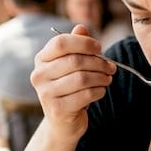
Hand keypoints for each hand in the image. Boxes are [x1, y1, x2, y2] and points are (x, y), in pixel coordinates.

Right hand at [29, 25, 115, 140]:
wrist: (62, 123)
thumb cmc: (69, 89)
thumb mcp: (71, 66)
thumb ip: (76, 46)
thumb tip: (81, 27)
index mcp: (41, 59)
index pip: (61, 43)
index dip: (83, 43)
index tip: (99, 47)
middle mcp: (39, 75)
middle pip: (75, 61)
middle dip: (98, 63)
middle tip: (111, 67)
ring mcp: (46, 93)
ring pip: (82, 78)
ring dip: (101, 77)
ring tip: (108, 79)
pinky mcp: (57, 109)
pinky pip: (85, 95)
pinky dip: (98, 91)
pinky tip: (101, 91)